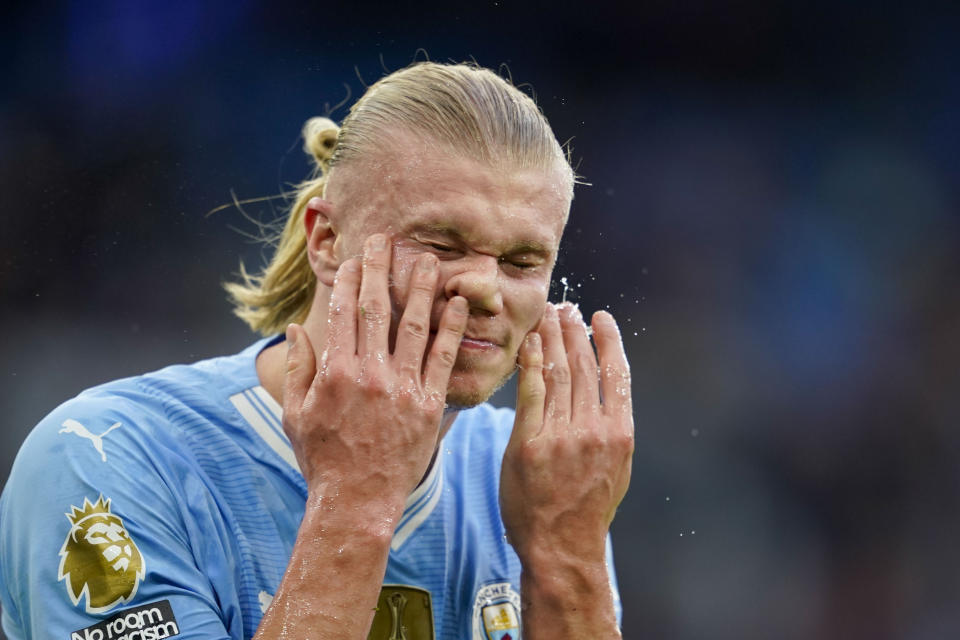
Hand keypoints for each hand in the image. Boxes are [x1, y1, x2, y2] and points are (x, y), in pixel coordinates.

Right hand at [283, 234, 468, 508]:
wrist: (358, 501)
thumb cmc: (323, 459)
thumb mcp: (296, 414)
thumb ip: (297, 368)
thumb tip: (297, 328)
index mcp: (336, 373)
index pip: (344, 313)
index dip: (349, 281)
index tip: (353, 259)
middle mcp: (371, 374)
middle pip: (377, 309)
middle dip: (380, 270)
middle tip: (385, 240)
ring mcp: (403, 388)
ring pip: (415, 327)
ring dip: (422, 289)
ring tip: (430, 260)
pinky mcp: (429, 405)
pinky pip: (443, 359)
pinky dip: (451, 329)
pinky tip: (457, 304)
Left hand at [500, 302, 633, 565]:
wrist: (560, 547)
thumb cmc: (587, 510)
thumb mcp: (615, 469)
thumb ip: (610, 429)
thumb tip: (606, 394)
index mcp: (620, 434)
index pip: (616, 374)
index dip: (608, 340)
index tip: (600, 317)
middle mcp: (594, 430)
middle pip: (584, 367)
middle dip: (574, 331)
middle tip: (566, 307)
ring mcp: (561, 436)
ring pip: (559, 374)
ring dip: (553, 339)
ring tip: (548, 316)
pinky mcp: (529, 443)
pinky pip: (531, 393)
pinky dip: (532, 364)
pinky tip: (531, 343)